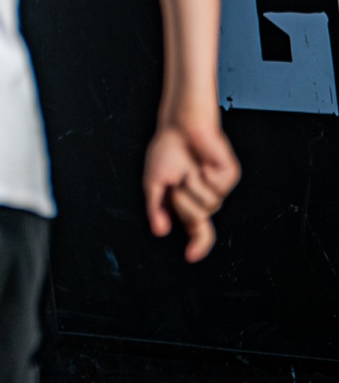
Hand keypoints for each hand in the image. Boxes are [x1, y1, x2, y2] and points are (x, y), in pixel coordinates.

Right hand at [144, 113, 239, 261]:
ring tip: (189, 170)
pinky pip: (217, 189)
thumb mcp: (153, 184)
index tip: (191, 256)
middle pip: (197, 218)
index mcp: (188, 201)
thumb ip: (156, 209)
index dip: (197, 244)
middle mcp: (205, 196)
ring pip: (209, 205)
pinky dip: (204, 177)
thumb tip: (160, 230)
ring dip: (192, 187)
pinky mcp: (229, 176)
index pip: (197, 228)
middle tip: (177, 182)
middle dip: (181, 202)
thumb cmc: (168, 149)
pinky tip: (201, 164)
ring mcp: (219, 187)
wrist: (181, 126)